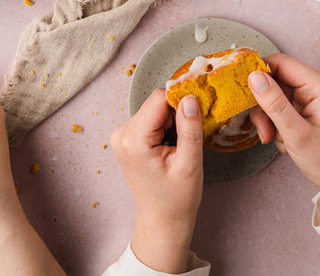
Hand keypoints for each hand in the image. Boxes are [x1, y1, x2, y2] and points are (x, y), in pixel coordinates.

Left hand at [110, 89, 203, 272]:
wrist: (162, 220)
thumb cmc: (176, 199)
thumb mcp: (190, 165)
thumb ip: (190, 129)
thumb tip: (189, 98)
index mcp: (133, 140)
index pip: (159, 99)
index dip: (180, 102)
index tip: (197, 113)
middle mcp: (122, 133)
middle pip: (156, 104)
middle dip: (176, 116)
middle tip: (186, 141)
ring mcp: (121, 135)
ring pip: (155, 110)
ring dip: (171, 123)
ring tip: (177, 148)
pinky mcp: (127, 137)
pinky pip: (150, 118)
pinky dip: (164, 128)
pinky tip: (168, 148)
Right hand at [249, 53, 319, 207]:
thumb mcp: (297, 135)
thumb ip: (275, 104)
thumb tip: (254, 77)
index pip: (280, 63)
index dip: (258, 73)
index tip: (243, 90)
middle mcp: (318, 86)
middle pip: (276, 80)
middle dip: (265, 106)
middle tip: (262, 129)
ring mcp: (313, 97)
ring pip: (276, 95)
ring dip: (269, 117)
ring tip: (274, 138)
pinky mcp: (308, 107)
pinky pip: (282, 105)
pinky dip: (277, 122)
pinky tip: (284, 139)